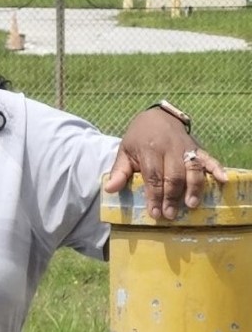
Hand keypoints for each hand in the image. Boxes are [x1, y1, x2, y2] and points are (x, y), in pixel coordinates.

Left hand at [103, 107, 226, 219]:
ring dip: (193, 188)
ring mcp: (186, 147)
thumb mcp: (124, 151)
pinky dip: (217, 168)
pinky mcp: (198, 147)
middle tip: (170, 215)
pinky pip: (209, 158)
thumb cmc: (139, 138)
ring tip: (191, 205)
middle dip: (172, 197)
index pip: (153, 176)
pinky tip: (223, 180)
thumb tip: (109, 190)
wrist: (157, 116)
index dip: (154, 195)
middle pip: (173, 175)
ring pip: (192, 169)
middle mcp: (169, 148)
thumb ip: (119, 171)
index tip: (154, 213)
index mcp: (149, 150)